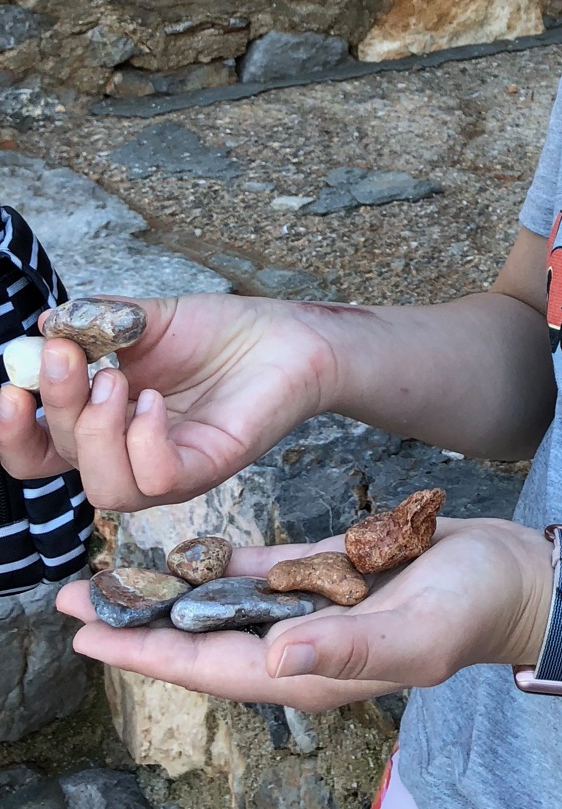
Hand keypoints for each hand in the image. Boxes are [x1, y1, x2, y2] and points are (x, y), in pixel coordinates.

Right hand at [0, 292, 339, 510]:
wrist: (286, 335)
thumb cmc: (219, 333)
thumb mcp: (146, 321)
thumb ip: (98, 323)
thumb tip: (45, 326)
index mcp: (101, 422)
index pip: (35, 450)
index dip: (10, 433)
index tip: (8, 389)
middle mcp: (126, 454)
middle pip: (61, 459)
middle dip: (54, 404)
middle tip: (69, 355)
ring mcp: (167, 467)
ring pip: (104, 487)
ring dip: (96, 430)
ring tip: (118, 379)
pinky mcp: (206, 467)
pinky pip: (158, 479)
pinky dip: (144, 440)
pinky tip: (155, 400)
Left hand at [55, 518, 553, 711]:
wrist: (522, 578)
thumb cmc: (478, 610)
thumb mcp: (418, 632)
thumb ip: (349, 650)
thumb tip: (272, 661)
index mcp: (312, 672)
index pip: (211, 666)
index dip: (147, 651)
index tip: (87, 632)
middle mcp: (300, 646)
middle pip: (202, 637)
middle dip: (138, 621)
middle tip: (71, 597)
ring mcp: (313, 609)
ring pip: (223, 603)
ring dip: (167, 591)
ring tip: (110, 573)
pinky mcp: (330, 573)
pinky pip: (261, 571)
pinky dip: (219, 562)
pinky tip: (184, 550)